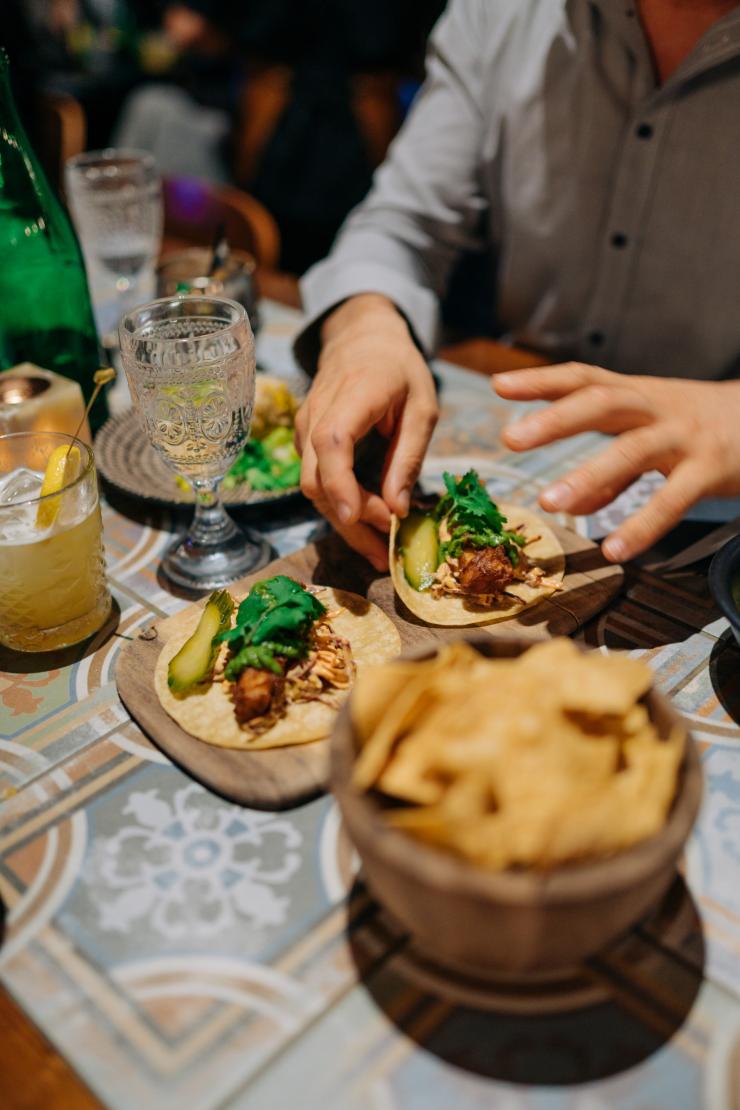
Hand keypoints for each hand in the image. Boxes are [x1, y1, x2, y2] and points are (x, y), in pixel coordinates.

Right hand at [295, 294, 437, 569]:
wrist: (362, 338)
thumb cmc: (398, 369)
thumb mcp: (422, 408)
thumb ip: (409, 457)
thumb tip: (399, 509)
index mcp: (352, 395)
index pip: (332, 443)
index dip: (341, 484)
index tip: (360, 518)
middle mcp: (316, 415)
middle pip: (317, 479)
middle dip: (349, 520)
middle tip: (386, 551)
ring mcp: (305, 430)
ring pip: (314, 488)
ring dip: (345, 522)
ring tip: (380, 550)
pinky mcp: (307, 444)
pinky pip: (319, 482)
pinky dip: (341, 506)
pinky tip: (368, 524)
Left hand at [494, 362, 739, 560]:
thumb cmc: (699, 430)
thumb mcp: (652, 437)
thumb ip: (612, 473)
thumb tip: (575, 503)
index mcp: (638, 395)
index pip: (585, 378)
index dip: (542, 380)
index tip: (499, 386)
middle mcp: (658, 409)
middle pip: (602, 404)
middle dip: (555, 419)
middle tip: (511, 437)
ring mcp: (685, 438)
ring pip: (633, 450)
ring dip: (588, 475)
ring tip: (549, 501)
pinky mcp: (711, 470)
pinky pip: (673, 499)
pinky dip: (642, 525)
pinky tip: (614, 549)